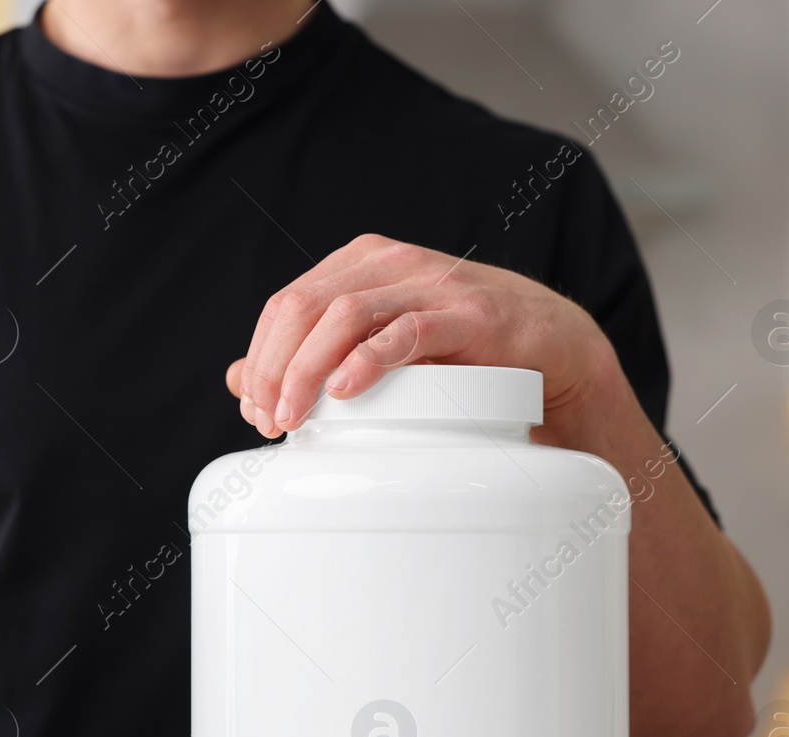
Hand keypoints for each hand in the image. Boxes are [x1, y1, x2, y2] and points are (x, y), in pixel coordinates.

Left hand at [226, 234, 619, 438]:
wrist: (549, 349)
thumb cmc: (458, 351)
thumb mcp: (376, 347)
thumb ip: (310, 357)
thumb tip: (239, 382)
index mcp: (360, 264)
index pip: (286, 304)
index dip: (260, 358)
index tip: (255, 411)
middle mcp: (392, 263)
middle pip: (305, 306)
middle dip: (275, 368)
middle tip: (270, 421)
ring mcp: (431, 283)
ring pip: (345, 314)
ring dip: (308, 370)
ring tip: (295, 417)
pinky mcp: (469, 314)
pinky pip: (408, 330)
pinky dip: (369, 360)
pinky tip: (346, 392)